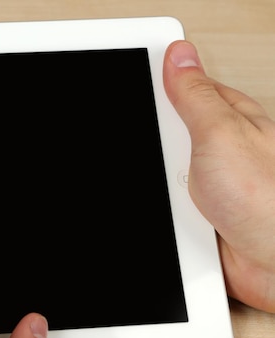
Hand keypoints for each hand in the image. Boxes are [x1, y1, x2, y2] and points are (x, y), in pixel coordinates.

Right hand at [163, 40, 274, 311]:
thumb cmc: (269, 201)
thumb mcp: (223, 135)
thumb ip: (195, 97)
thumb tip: (179, 56)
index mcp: (228, 119)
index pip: (179, 90)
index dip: (152, 92)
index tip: (137, 105)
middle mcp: (217, 150)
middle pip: (162, 135)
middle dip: (153, 149)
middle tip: (168, 164)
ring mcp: (205, 184)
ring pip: (158, 174)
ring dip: (159, 188)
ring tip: (177, 201)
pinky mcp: (195, 216)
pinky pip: (162, 207)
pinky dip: (161, 213)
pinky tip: (174, 220)